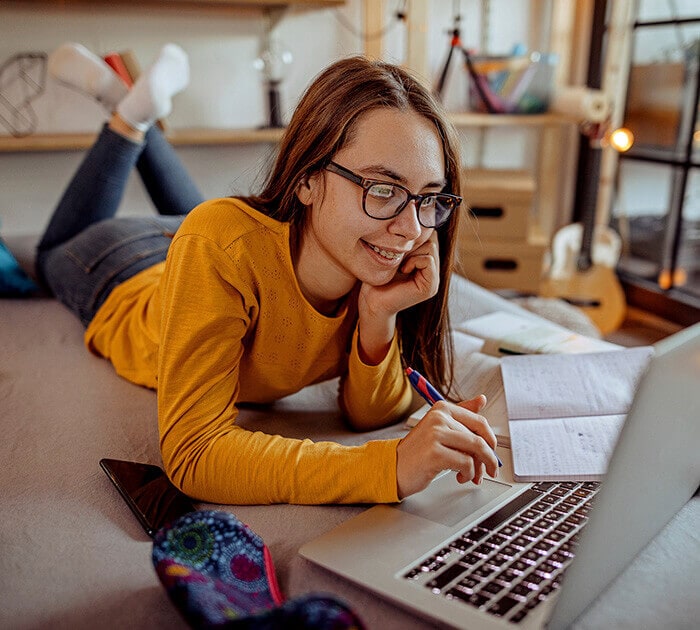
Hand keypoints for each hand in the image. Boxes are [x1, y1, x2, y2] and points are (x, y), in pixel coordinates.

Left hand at [357, 232, 438, 363]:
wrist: (372, 302)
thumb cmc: (377, 278)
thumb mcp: (394, 255)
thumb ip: (407, 242)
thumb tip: (414, 215)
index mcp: (426, 262)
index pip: (429, 235)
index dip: (413, 235)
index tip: (398, 247)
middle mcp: (433, 271)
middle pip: (431, 239)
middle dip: (412, 243)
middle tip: (398, 257)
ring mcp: (434, 279)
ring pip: (430, 247)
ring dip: (411, 252)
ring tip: (399, 264)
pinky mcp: (430, 286)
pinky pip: (428, 259)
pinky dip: (413, 261)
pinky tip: (403, 271)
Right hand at [395, 395, 498, 498]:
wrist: (394, 467)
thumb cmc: (419, 452)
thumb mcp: (440, 429)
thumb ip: (462, 414)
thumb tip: (482, 399)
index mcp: (442, 409)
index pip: (479, 421)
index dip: (490, 440)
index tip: (492, 452)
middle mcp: (439, 418)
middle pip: (479, 438)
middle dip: (486, 459)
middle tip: (487, 471)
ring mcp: (436, 434)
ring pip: (476, 450)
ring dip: (478, 469)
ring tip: (472, 476)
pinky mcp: (435, 453)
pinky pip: (466, 463)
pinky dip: (468, 474)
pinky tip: (459, 477)